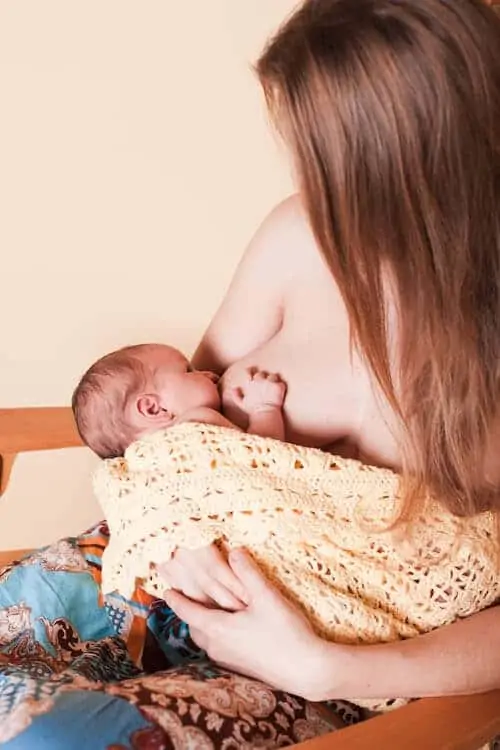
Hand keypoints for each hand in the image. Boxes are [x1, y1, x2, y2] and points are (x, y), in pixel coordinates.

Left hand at [163, 550, 326, 698]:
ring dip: (204, 625)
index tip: (166, 591)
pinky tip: (232, 628)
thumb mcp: (267, 597)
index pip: (188, 613)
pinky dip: (217, 635)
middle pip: (195, 628)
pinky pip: (219, 648)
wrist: (307, 671)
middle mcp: (218, 647)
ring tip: (210, 609)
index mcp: (218, 629)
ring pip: (207, 639)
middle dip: (190, 612)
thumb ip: (248, 572)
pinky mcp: (241, 668)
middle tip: (188, 596)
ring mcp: (229, 660)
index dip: (176, 601)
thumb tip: (233, 551)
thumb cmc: (286, 633)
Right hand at [232, 369, 286, 414]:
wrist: (264, 415)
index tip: (254, 374)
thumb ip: (236, 395)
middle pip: (263, 373)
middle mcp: (260, 380)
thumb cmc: (253, 411)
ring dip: (274, 381)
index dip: (252, 371)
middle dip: (264, 378)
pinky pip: (281, 383)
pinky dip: (281, 388)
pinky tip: (280, 393)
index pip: (250, 371)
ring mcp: (269, 383)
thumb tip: (234, 388)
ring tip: (274, 389)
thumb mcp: (241, 404)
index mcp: (251, 383)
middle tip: (267, 386)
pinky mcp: (278, 387)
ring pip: (273, 376)